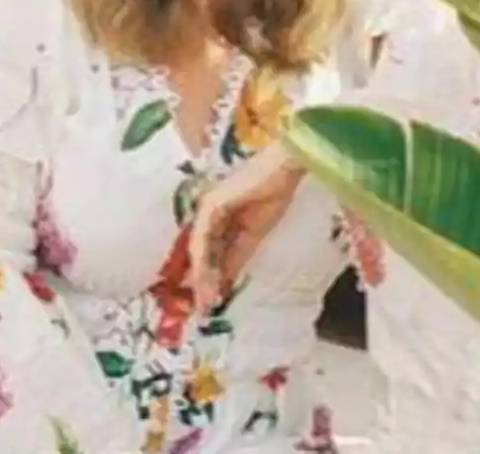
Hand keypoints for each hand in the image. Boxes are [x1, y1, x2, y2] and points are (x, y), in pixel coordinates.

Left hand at [188, 142, 304, 313]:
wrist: (282, 170)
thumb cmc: (273, 194)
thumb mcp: (252, 236)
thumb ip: (236, 257)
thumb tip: (224, 282)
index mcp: (215, 218)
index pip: (206, 252)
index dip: (206, 278)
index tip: (208, 302)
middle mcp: (205, 213)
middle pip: (197, 252)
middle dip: (199, 282)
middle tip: (202, 309)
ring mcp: (205, 207)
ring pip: (197, 248)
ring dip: (200, 276)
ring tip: (205, 301)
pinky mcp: (210, 205)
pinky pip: (203, 239)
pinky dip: (203, 261)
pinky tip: (206, 279)